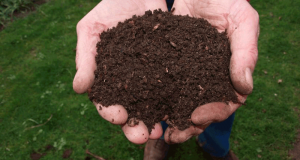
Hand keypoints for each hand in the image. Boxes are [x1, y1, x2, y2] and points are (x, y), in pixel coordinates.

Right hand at [73, 0, 166, 143]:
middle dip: (134, 125)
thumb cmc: (110, 9)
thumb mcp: (91, 30)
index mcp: (108, 77)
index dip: (110, 111)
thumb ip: (85, 58)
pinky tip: (180, 109)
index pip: (106, 100)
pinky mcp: (168, 67)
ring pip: (152, 103)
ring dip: (155, 119)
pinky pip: (173, 85)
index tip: (118, 116)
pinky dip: (175, 99)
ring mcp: (150, 75)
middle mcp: (129, 81)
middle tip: (141, 136)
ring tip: (160, 131)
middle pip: (131, 109)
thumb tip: (79, 89)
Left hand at [164, 0, 258, 142]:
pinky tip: (142, 106)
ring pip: (178, 101)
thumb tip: (244, 88)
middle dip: (187, 124)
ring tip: (155, 129)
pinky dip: (153, 97)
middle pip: (200, 108)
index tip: (197, 116)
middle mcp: (206, 77)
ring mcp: (186, 72)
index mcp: (227, 72)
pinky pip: (160, 83)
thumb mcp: (242, 20)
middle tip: (173, 135)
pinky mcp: (167, 63)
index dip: (214, 112)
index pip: (226, 101)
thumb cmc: (225, 1)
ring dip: (168, 118)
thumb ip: (246, 51)